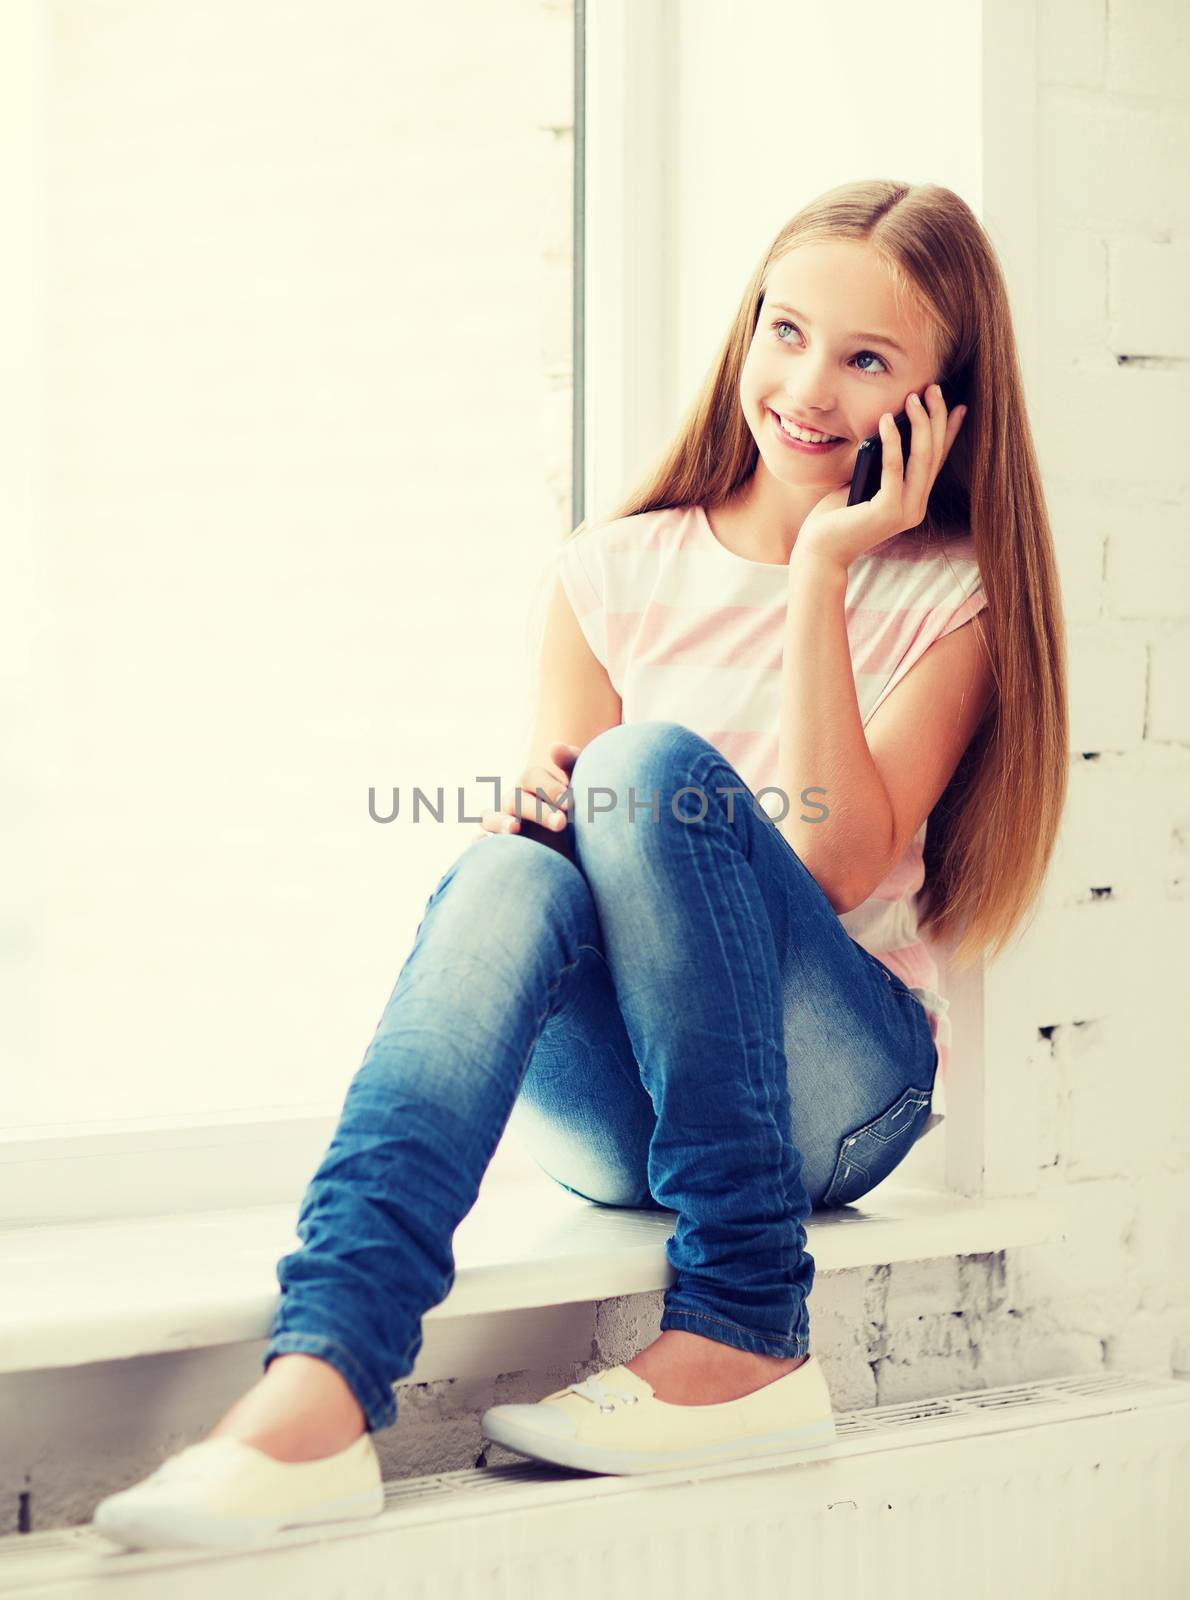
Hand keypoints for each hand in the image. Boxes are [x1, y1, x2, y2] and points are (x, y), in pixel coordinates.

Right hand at [472, 740, 579, 844]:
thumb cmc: (575, 812)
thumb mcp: (579, 789)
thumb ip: (570, 763)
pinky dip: (479, 842)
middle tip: (562, 823)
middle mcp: (513, 802)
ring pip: (489, 818)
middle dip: (538, 811)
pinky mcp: (498, 849)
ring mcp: (502, 824)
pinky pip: (479, 843)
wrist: (575, 850)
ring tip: (515, 829)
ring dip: (501, 822)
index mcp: (532, 785)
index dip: (549, 788)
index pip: (531, 777)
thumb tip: (554, 747)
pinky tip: (487, 844)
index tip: (570, 803)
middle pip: (514, 800)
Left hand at [794, 384, 967, 570]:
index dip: (948, 432)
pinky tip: (886, 421)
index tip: (958, 406)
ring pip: (921, 459)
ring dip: (920, 424)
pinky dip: (893, 442)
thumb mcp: (863, 482)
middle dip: (936, 418)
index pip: (936, 461)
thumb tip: (889, 427)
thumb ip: (880, 465)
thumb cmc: (836, 515)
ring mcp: (904, 512)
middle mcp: (915, 507)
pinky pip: (894, 469)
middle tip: (933, 389)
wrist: (819, 551)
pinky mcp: (887, 512)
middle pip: (933, 455)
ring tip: (914, 397)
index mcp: (912, 501)